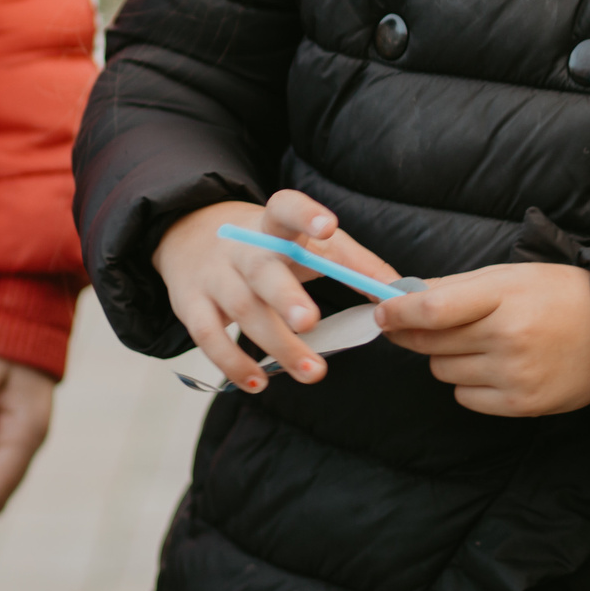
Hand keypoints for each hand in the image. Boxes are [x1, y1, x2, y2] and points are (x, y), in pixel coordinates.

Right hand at [152, 191, 397, 394]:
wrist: (190, 234)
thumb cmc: (270, 244)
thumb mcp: (306, 241)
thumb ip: (353, 262)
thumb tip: (399, 291)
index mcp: (273, 223)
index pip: (286, 208)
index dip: (305, 215)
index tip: (328, 226)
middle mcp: (240, 247)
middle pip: (262, 270)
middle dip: (286, 296)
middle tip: (311, 321)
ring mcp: (212, 276)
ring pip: (242, 311)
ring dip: (278, 345)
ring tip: (314, 372)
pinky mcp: (190, 304)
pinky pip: (208, 337)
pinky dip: (233, 363)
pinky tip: (260, 382)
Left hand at [375, 263, 589, 417]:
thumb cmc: (560, 296)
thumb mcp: (511, 276)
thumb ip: (456, 288)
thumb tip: (403, 297)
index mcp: (505, 295)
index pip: (433, 308)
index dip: (398, 312)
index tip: (383, 312)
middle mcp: (509, 336)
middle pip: (431, 342)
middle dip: (416, 333)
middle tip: (417, 325)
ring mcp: (514, 374)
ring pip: (443, 371)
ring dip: (448, 357)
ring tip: (480, 343)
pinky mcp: (520, 405)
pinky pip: (465, 397)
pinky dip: (468, 383)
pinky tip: (494, 366)